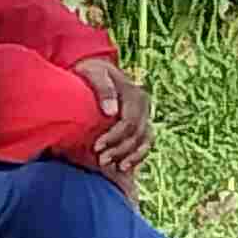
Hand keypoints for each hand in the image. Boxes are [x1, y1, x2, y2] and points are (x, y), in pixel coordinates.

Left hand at [74, 57, 153, 191]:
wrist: (97, 68)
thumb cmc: (91, 71)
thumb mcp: (94, 73)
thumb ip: (103, 89)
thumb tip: (111, 112)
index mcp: (134, 93)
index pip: (128, 122)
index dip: (114, 137)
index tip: (96, 147)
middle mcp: (144, 105)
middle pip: (137, 134)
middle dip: (120, 150)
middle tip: (101, 161)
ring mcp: (145, 114)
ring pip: (145, 141)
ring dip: (132, 157)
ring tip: (116, 168)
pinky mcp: (143, 122)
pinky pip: (146, 143)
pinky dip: (138, 156)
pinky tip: (126, 166)